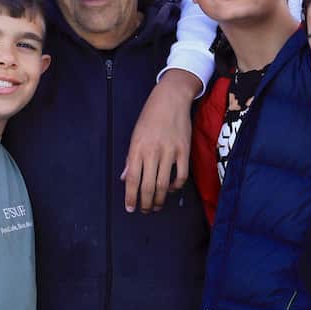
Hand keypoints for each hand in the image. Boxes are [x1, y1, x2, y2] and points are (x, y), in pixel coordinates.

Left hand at [122, 69, 196, 213]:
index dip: (131, 197)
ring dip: (159, 199)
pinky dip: (175, 186)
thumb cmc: (150, 116)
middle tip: (145, 210)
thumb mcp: (135, 135)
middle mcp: (152, 152)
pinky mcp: (184, 151)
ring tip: (156, 205)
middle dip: (145, 203)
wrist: (171, 99)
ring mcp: (170, 152)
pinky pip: (181, 175)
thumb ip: (131, 158)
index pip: (132, 179)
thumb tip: (126, 178)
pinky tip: (170, 189)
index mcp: (137, 148)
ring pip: (164, 184)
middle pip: (148, 186)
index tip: (130, 208)